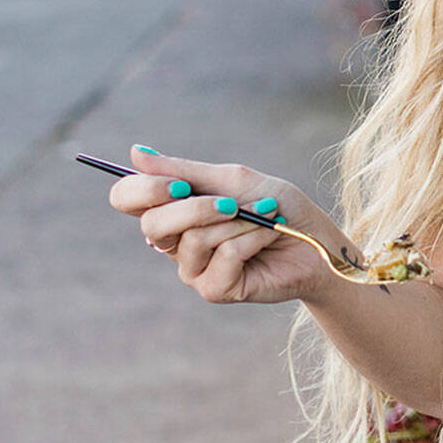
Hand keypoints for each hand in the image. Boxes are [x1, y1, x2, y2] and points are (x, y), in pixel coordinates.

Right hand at [110, 146, 344, 304]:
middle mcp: (174, 241)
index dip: (143, 190)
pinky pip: (223, 256)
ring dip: (240, 221)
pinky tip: (267, 240)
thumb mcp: (234, 180)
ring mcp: (192, 268)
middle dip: (197, 208)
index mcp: (172, 209)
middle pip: (152, 225)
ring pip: (194, 239)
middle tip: (234, 202)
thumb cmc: (277, 207)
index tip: (179, 184)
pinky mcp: (214, 289)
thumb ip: (186, 171)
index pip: (126, 199)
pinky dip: (252, 240)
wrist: (316, 241)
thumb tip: (135, 153)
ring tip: (266, 217)